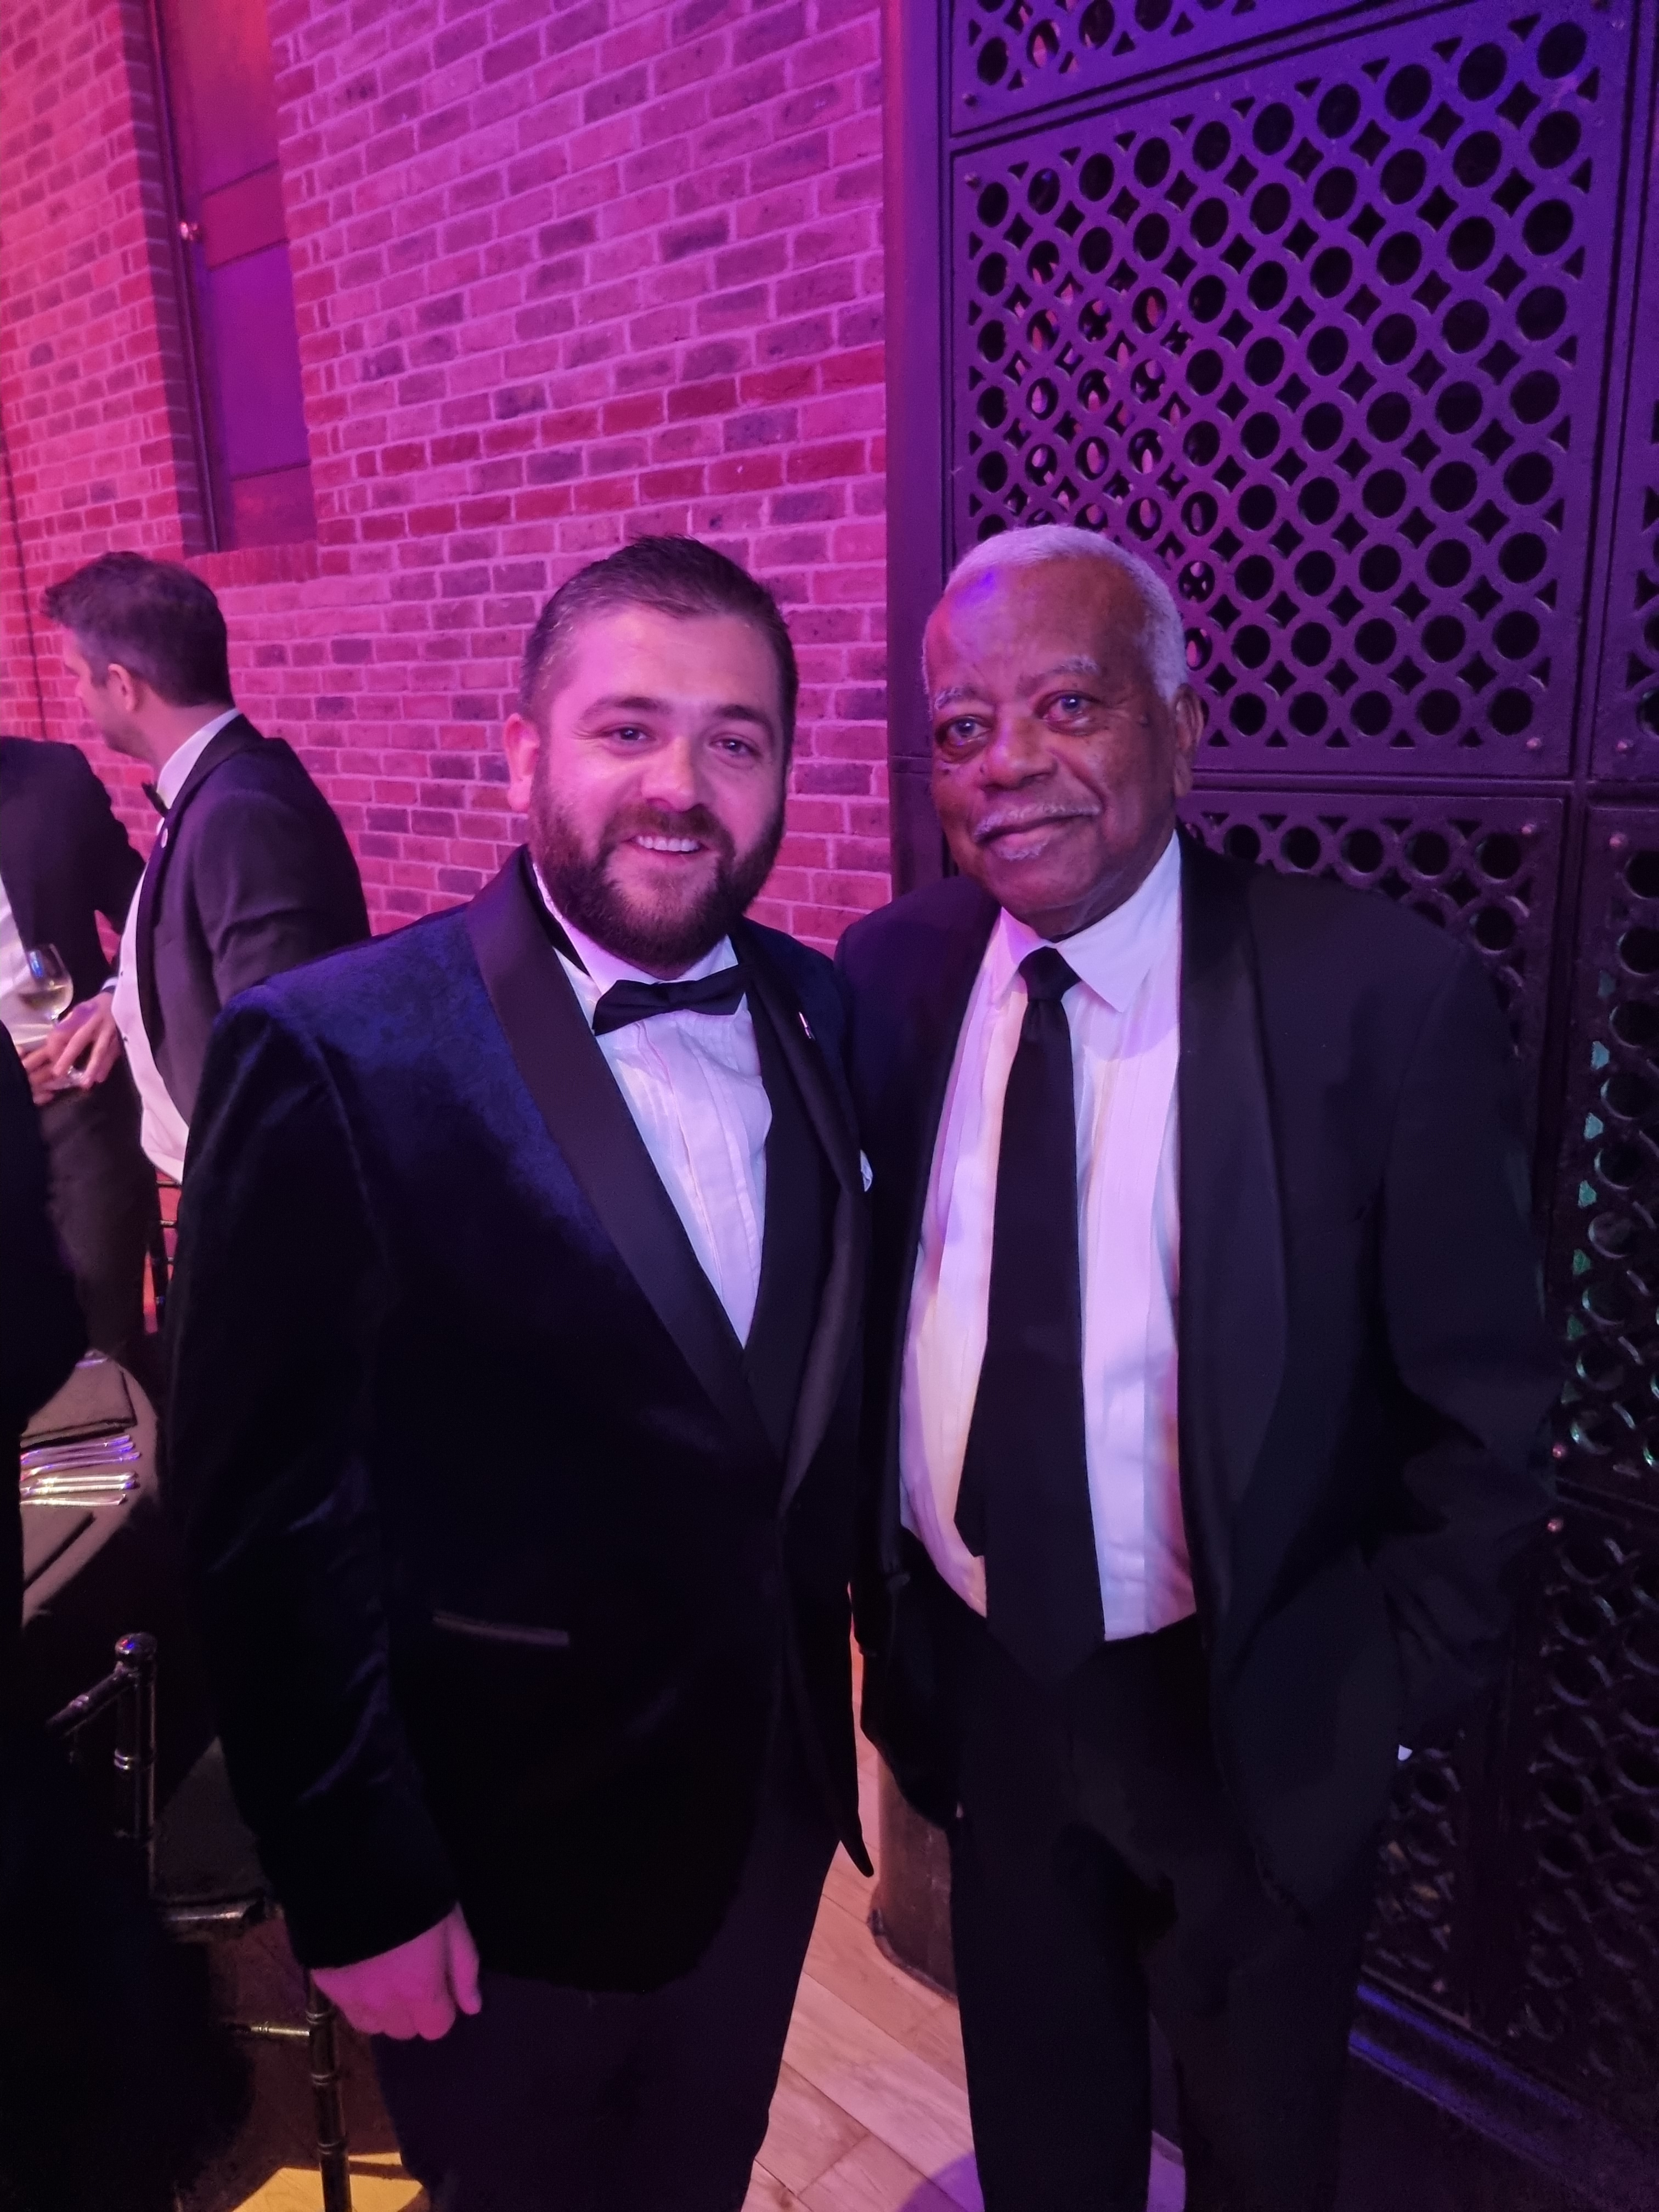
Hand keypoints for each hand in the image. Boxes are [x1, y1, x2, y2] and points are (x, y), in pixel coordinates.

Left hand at [21, 995, 123, 1102]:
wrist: (121, 999)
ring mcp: (110, 1030)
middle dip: (68, 1057)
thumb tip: (53, 1046)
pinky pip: (113, 1054)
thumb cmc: (95, 1008)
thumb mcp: (79, 1010)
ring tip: (85, 1084)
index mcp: (80, 1014)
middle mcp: (94, 1021)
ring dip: (92, 1067)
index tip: (51, 1059)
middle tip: (58, 1073)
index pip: (64, 1030)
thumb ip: (68, 1026)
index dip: (56, 1045)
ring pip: (100, 1050)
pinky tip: (100, 1078)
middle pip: (79, 1040)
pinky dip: (107, 1067)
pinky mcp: (121, 1038)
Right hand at [311, 1905, 481, 2040]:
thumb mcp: (453, 1922)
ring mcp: (350, 1997)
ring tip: (384, 1971)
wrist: (352, 1868)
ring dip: (383, 2008)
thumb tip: (471, 2007)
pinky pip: (346, 2010)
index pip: (437, 2028)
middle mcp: (384, 2004)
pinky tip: (361, 1966)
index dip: (442, 2007)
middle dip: (413, 2009)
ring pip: (373, 2025)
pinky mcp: (324, 1984)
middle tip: (412, 1972)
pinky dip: (357, 1998)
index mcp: (420, 1990)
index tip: (439, 1981)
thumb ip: (464, 1968)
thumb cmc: (415, 1889)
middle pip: (404, 2030)